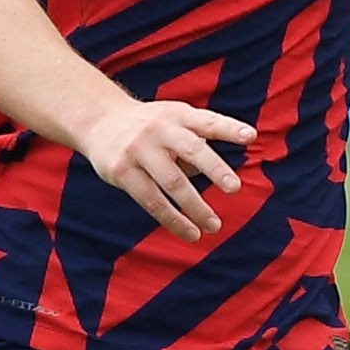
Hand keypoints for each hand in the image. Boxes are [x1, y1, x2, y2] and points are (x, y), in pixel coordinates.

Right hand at [78, 98, 256, 241]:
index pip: (208, 121)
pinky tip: (191, 233)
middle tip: (235, 188)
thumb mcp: (175, 123)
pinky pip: (151, 200)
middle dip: (214, 169)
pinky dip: (173, 220)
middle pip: (191, 149)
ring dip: (195, 206)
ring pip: (172, 182)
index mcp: (178, 115)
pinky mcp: (122, 171)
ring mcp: (139, 149)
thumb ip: (197, 144)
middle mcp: (160, 129)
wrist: (100, 122)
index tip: (250, 136)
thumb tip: (223, 178)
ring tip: (215, 226)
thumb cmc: (151, 127)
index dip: (229, 128)